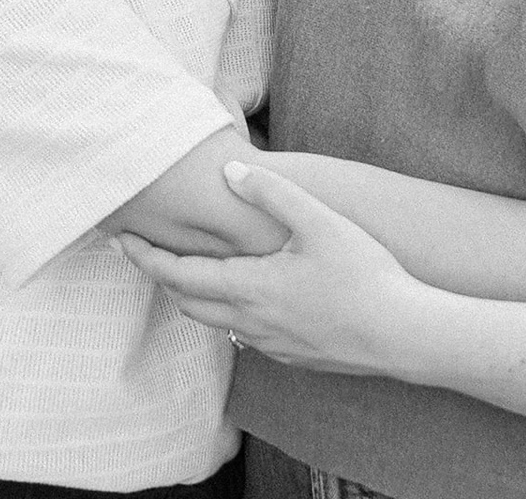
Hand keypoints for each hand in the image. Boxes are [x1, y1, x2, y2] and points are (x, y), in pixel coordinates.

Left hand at [119, 161, 427, 376]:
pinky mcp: (291, 355)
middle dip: (161, 274)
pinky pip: (244, 334)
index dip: (142, 256)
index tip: (119, 239)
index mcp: (248, 287)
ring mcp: (269, 344)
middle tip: (144, 249)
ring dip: (193, 294)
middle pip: (186, 300)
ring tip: (188, 266)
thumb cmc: (366, 276)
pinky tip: (245, 294)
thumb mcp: (320, 222)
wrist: (406, 336)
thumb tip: (231, 170)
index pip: (175, 274)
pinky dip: (228, 311)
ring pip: (213, 320)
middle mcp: (249, 322)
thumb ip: (272, 193)